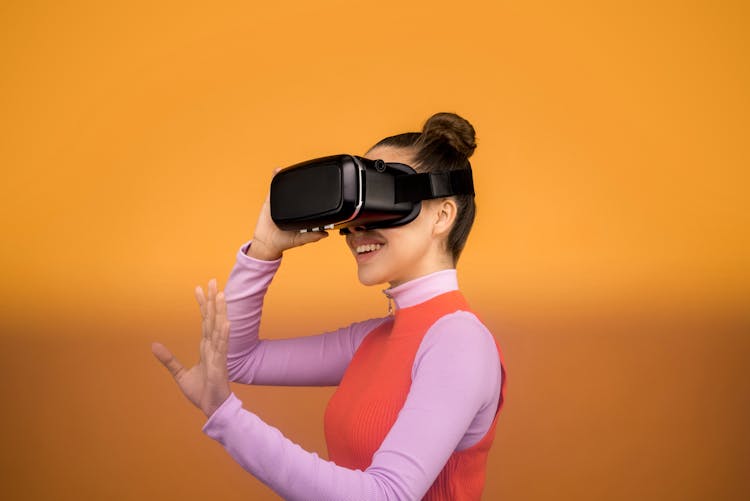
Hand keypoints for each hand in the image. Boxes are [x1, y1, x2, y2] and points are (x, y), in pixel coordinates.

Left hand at [152, 278, 231, 417]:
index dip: (203, 305)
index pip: (204, 321)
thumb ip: (169, 360)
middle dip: (212, 300)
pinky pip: (222, 347)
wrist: (212, 408)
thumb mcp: (180, 374)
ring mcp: (218, 355)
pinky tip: (225, 322)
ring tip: (220, 294)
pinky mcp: (220, 365)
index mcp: (206, 348)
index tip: (200, 288)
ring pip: (218, 328)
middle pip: (212, 319)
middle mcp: (213, 347)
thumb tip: (154, 345)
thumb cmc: (201, 392)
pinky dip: (223, 334)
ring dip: (220, 311)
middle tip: (211, 281)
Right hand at [248, 168, 328, 259]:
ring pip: (287, 188)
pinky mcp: (271, 201)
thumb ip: (311, 237)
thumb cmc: (284, 242)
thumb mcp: (300, 240)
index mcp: (302, 214)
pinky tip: (278, 171)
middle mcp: (293, 207)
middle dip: (304, 183)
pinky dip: (275, 178)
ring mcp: (281, 202)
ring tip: (295, 170)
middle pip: (299, 192)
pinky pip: (273, 188)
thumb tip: (326, 233)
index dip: (315, 195)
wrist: (265, 243)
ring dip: (290, 178)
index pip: (310, 202)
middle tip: (310, 175)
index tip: (322, 187)